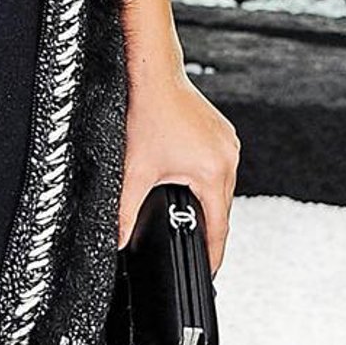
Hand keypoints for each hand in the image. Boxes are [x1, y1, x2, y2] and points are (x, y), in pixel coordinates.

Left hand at [117, 68, 239, 275]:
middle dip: (208, 228)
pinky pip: (219, 164)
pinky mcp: (221, 131)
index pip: (219, 228)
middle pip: (222, 208)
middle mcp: (228, 156)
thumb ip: (125, 209)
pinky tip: (190, 180)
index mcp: (214, 171)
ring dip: (207, 201)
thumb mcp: (135, 169)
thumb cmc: (147, 111)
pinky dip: (207, 177)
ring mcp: (227, 142)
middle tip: (196, 248)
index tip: (209, 271)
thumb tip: (117, 237)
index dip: (213, 254)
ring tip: (192, 216)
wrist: (152, 72)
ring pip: (221, 185)